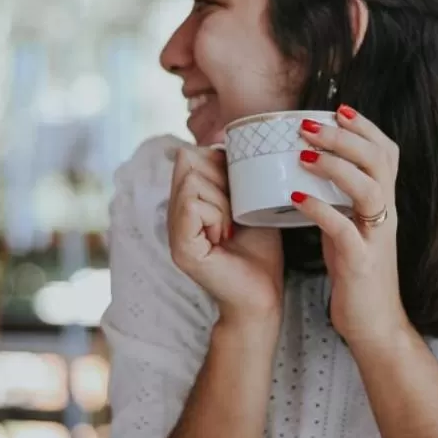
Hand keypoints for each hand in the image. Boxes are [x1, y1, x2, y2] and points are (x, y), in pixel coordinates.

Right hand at [168, 146, 283, 322]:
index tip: (239, 192)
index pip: (190, 156)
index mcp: (187, 203)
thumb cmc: (260, 252)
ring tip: (232, 227)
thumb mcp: (249, 202)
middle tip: (236, 212)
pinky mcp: (180, 247)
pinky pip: (193, 205)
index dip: (218, 163)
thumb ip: (233, 175)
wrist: (263, 296)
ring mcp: (173, 232)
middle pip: (188, 161)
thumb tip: (222, 140)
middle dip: (221, 179)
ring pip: (192, 182)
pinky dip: (217, 215)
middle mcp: (174, 215)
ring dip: (222, 201)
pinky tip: (225, 236)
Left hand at [290, 106, 409, 349]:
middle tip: (308, 124)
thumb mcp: (350, 227)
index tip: (337, 109)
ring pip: (370, 189)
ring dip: (337, 166)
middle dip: (345, 136)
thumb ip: (339, 198)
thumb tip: (311, 166)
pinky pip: (345, 230)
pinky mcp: (362, 263)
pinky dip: (320, 210)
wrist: (374, 325)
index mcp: (384, 204)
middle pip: (379, 161)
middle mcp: (386, 215)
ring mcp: (377, 238)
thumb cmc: (357, 274)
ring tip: (304, 154)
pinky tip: (296, 198)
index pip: (386, 153)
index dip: (365, 127)